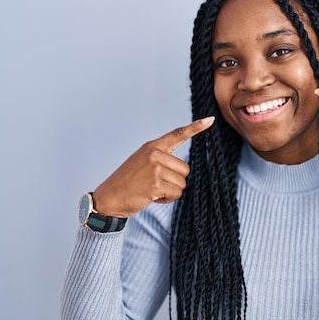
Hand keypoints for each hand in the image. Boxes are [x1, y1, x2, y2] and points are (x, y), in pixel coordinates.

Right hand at [92, 116, 214, 217]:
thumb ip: (160, 158)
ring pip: (182, 183)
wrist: (108, 198)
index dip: (196, 127)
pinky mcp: (156, 183)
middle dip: (174, 181)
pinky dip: (167, 199)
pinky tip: (151, 197)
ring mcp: (155, 168)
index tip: (210, 120)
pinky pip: (176, 193)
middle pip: (185, 169)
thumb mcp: (141, 162)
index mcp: (152, 147)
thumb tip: (181, 167)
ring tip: (151, 190)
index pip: (177, 134)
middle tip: (154, 183)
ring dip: (170, 191)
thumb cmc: (127, 182)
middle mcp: (154, 154)